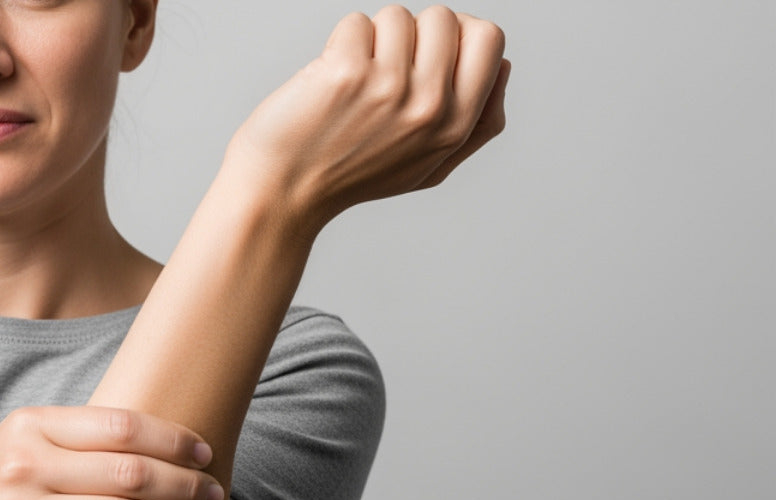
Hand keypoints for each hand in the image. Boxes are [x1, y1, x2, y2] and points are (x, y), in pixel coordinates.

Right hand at [0, 406, 225, 499]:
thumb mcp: (17, 444)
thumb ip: (74, 437)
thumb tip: (157, 436)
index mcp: (30, 426)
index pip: (120, 425)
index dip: (173, 440)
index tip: (204, 453)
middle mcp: (24, 466)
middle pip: (127, 472)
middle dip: (183, 484)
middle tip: (214, 493)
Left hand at [228, 5, 509, 234]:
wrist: (281, 195)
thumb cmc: (348, 177)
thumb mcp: (428, 167)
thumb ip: (476, 124)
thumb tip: (504, 68)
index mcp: (456, 127)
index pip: (489, 40)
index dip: (456, 35)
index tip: (424, 54)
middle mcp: (429, 108)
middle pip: (444, 18)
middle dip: (411, 32)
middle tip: (382, 71)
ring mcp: (389, 89)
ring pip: (397, 16)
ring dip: (370, 39)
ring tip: (352, 83)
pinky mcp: (347, 74)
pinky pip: (356, 23)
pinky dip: (338, 44)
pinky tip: (328, 82)